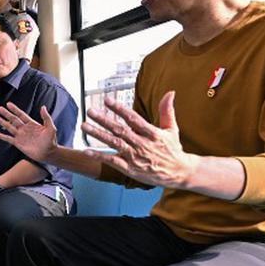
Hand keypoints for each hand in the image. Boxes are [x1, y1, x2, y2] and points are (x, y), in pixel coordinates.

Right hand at [0, 102, 59, 162]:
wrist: (48, 153)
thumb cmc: (51, 141)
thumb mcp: (50, 128)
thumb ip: (46, 117)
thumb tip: (43, 107)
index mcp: (31, 124)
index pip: (21, 115)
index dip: (15, 109)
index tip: (8, 104)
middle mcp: (24, 129)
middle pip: (13, 119)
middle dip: (6, 114)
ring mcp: (20, 136)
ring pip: (9, 127)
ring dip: (2, 122)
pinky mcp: (18, 143)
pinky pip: (8, 139)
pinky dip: (2, 136)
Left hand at [80, 92, 196, 188]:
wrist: (179, 173)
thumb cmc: (173, 149)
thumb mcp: (171, 129)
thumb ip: (167, 110)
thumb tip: (170, 93)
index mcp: (152, 133)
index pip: (133, 118)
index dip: (120, 109)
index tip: (107, 100)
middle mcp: (142, 144)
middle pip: (120, 130)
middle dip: (104, 120)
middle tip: (90, 111)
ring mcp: (135, 157)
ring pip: (114, 143)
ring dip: (98, 134)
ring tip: (85, 126)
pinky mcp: (130, 169)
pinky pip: (112, 161)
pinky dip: (99, 156)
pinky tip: (87, 150)